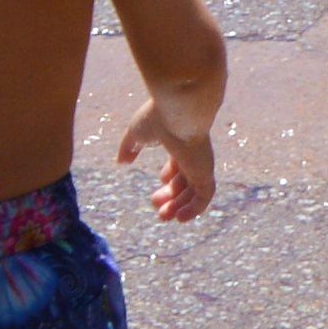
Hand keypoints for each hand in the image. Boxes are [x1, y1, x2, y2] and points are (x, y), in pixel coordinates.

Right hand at [119, 99, 216, 221]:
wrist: (178, 110)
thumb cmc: (157, 117)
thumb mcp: (136, 132)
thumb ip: (128, 146)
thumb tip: (121, 162)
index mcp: (180, 142)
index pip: (180, 164)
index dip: (170, 177)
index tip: (159, 184)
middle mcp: (193, 154)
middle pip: (186, 181)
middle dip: (171, 197)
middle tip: (158, 210)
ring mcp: (200, 163)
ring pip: (194, 192)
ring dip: (180, 207)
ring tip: (164, 217)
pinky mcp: (205, 172)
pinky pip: (204, 196)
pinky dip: (194, 210)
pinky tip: (179, 218)